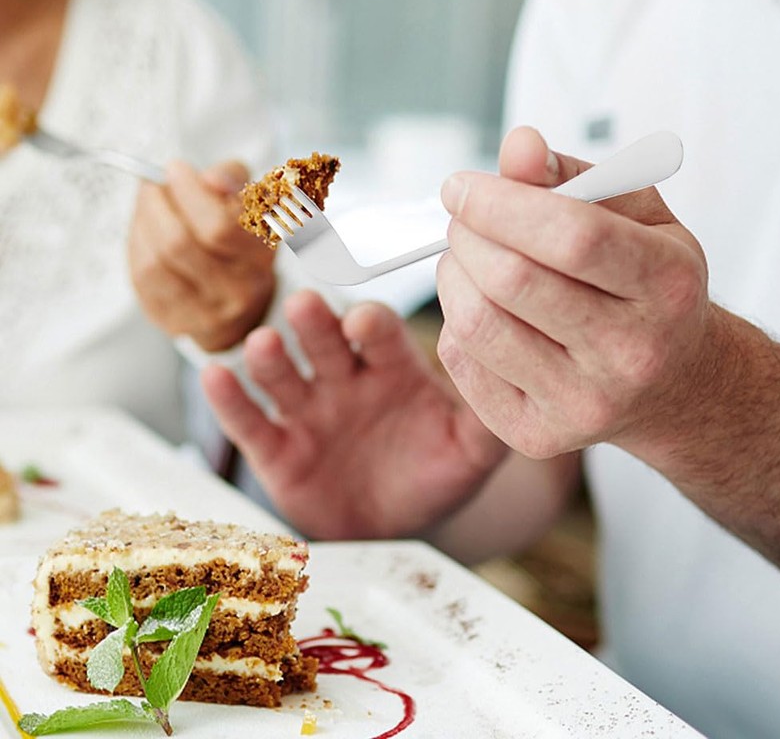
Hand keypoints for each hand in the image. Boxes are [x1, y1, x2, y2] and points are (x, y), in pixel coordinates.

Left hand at [129, 160, 275, 350]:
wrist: (240, 304)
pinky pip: (141, 280)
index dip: (190, 193)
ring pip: (154, 262)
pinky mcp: (176, 324)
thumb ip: (234, 180)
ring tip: (148, 207)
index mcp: (262, 257)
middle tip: (152, 187)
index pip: (220, 227)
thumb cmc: (240, 244)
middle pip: (179, 244)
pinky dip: (136, 248)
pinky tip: (145, 235)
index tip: (176, 169)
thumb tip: (212, 178)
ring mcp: (207, 313)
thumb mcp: (250, 205)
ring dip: (142, 225)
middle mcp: (240, 291)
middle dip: (156, 205)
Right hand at [201, 290, 507, 538]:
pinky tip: (215, 377)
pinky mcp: (277, 449)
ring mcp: (308, 411)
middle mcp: (346, 379)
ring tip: (262, 345)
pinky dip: (230, 401)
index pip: (379, 333)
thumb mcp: (470, 449)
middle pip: (324, 340)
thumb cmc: (435, 472)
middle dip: (315, 324)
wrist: (396, 522)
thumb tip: (512, 380)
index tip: (365, 325)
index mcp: (392, 368)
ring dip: (270, 358)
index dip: (370, 326)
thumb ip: (488, 418)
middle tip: (305, 308)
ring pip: (283, 375)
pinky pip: (250, 423)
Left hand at [436, 126, 712, 459]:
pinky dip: (455, 323)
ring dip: (453, 276)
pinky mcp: (539, 434)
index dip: (500, 203)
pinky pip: (463, 365)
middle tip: (463, 221)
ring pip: (476, 326)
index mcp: (667, 286)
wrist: (670, 383)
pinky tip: (482, 309)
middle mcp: (630, 353)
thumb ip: (575, 177)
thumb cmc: (650, 289)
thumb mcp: (638, 218)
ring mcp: (583, 403)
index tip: (460, 187)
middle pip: (512, 282)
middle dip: (467, 236)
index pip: (571, 237)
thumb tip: (518, 144)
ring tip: (469, 260)